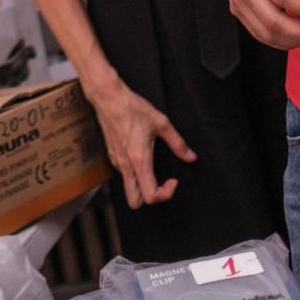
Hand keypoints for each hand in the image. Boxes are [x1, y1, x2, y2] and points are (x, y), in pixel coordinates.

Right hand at [89, 78, 195, 209]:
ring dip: (142, 187)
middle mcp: (126, 166)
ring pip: (128, 188)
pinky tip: (141, 158)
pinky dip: (134, 175)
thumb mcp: (161, 123)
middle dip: (151, 198)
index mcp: (139, 160)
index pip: (151, 196)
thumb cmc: (132, 108)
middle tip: (162, 183)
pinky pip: (124, 175)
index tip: (173, 180)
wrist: (108, 98)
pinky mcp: (112, 156)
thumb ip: (178, 143)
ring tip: (153, 171)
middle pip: (135, 201)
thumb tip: (190, 157)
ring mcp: (116, 162)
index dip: (166, 194)